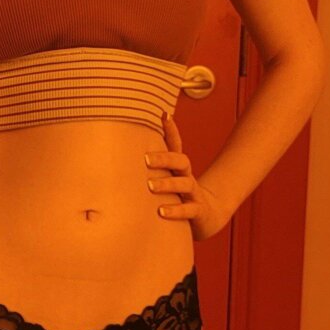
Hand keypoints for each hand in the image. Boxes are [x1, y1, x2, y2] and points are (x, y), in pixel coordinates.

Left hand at [145, 109, 230, 241]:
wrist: (208, 215)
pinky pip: (189, 210)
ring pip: (184, 184)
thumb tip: (121, 155)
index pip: (176, 146)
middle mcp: (187, 177)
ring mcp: (194, 194)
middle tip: (146, 159)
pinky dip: (176, 211)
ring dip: (167, 184)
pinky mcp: (198, 211)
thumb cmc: (178, 196)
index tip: (164, 114)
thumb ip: (151, 169)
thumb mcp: (168, 179)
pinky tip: (161, 212)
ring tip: (150, 186)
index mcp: (179, 168)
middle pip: (181, 162)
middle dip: (165, 159)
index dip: (171, 130)